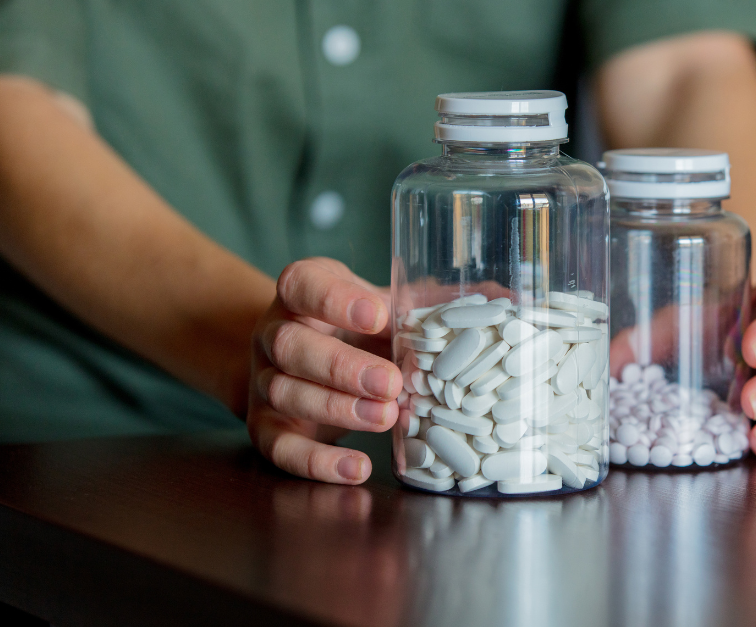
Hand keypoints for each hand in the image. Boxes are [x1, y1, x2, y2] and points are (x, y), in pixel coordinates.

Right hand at [248, 258, 402, 483]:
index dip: (335, 301)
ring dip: (338, 410)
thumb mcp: (379, 305)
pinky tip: (356, 468)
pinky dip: (317, 463)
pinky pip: (280, 448)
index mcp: (300, 292)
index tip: (378, 315)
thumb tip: (491, 298)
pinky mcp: (265, 426)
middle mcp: (273, 333)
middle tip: (390, 384)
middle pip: (290, 346)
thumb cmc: (351, 327)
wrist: (299, 361)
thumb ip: (420, 304)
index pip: (303, 285)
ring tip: (386, 418)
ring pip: (286, 394)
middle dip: (342, 367)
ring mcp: (263, 380)